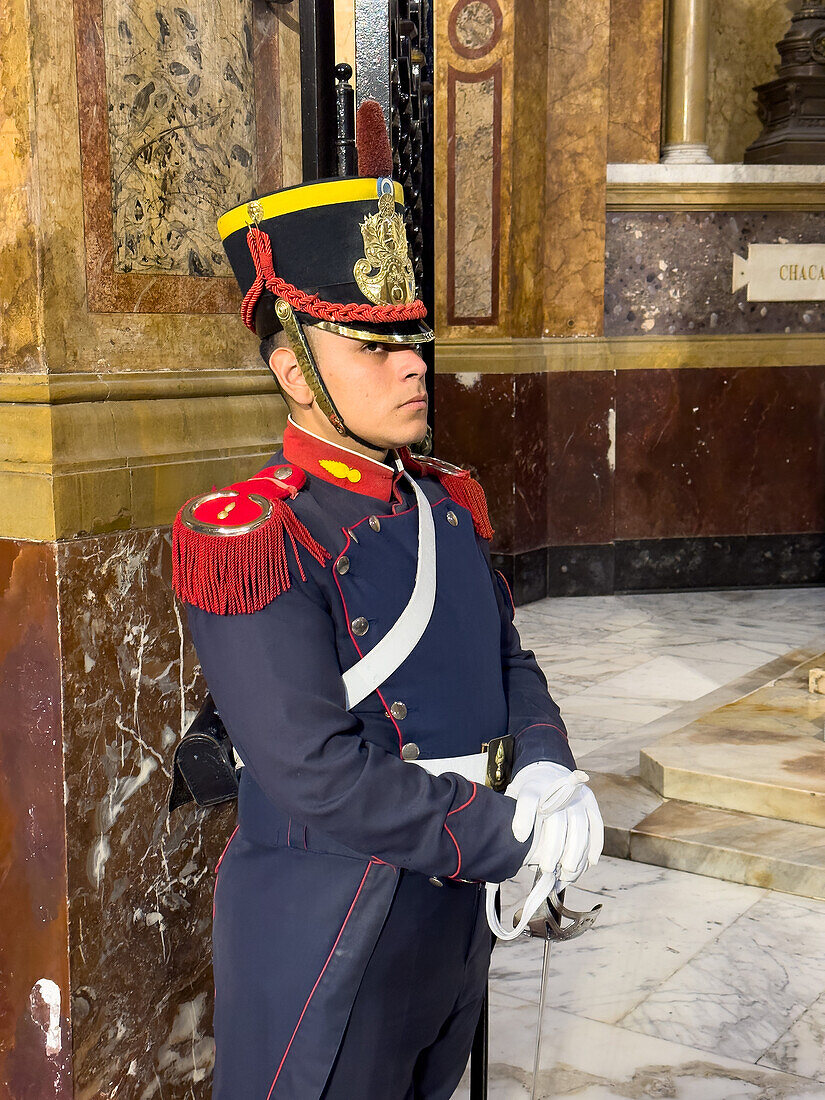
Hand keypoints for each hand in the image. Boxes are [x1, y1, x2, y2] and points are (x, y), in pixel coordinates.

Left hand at [506, 761, 602, 886]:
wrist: (547, 772)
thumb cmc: (528, 795)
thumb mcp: (514, 800)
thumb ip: (513, 818)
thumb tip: (513, 848)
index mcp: (532, 787)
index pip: (528, 800)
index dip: (524, 818)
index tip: (520, 837)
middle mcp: (556, 789)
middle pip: (558, 820)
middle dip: (553, 848)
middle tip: (547, 868)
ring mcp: (576, 795)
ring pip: (580, 826)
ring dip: (576, 854)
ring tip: (567, 873)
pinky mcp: (590, 802)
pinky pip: (596, 825)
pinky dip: (595, 846)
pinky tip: (589, 863)